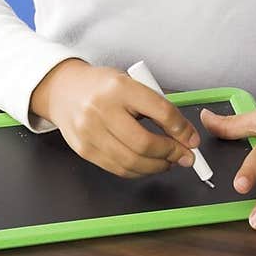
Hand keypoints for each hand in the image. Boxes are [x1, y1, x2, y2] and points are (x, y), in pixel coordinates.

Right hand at [29, 59, 200, 177]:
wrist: (63, 90)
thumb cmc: (102, 87)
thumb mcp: (131, 84)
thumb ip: (156, 107)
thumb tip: (184, 136)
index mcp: (120, 87)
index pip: (160, 111)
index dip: (181, 129)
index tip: (192, 139)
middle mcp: (101, 109)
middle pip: (145, 142)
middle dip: (171, 153)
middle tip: (184, 156)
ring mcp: (90, 132)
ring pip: (132, 161)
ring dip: (157, 166)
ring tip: (168, 162)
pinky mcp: (84, 150)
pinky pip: (118, 168)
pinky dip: (138, 170)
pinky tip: (148, 164)